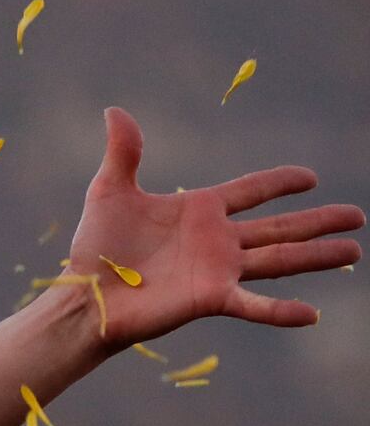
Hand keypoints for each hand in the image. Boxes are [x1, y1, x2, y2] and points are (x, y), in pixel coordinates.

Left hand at [62, 106, 362, 353]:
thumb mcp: (110, 192)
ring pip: (280, 258)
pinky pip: (253, 303)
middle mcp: (217, 240)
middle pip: (280, 226)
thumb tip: (115, 111)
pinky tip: (311, 313)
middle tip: (358, 217)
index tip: (310, 178)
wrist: (82, 295)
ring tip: (354, 251)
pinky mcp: (210, 298)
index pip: (252, 190)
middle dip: (319, 221)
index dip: (280, 183)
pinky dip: (281, 310)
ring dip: (318, 255)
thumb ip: (124, 153)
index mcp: (200, 210)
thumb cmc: (95, 248)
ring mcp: (218, 270)